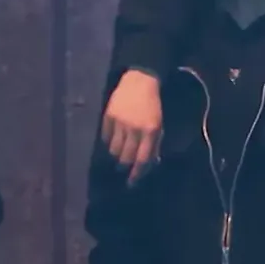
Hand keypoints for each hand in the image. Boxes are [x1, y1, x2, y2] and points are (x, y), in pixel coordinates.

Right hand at [101, 69, 162, 184]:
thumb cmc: (152, 105)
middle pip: (126, 156)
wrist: (140, 81)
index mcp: (151, 130)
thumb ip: (154, 143)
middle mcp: (135, 128)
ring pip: (114, 149)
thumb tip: (148, 163)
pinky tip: (113, 141)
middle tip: (123, 168)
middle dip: (124, 166)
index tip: (132, 182)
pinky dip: (109, 142)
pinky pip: (106, 137)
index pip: (143, 158)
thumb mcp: (159, 124)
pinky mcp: (108, 116)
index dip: (137, 172)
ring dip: (116, 155)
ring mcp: (120, 122)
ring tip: (119, 154)